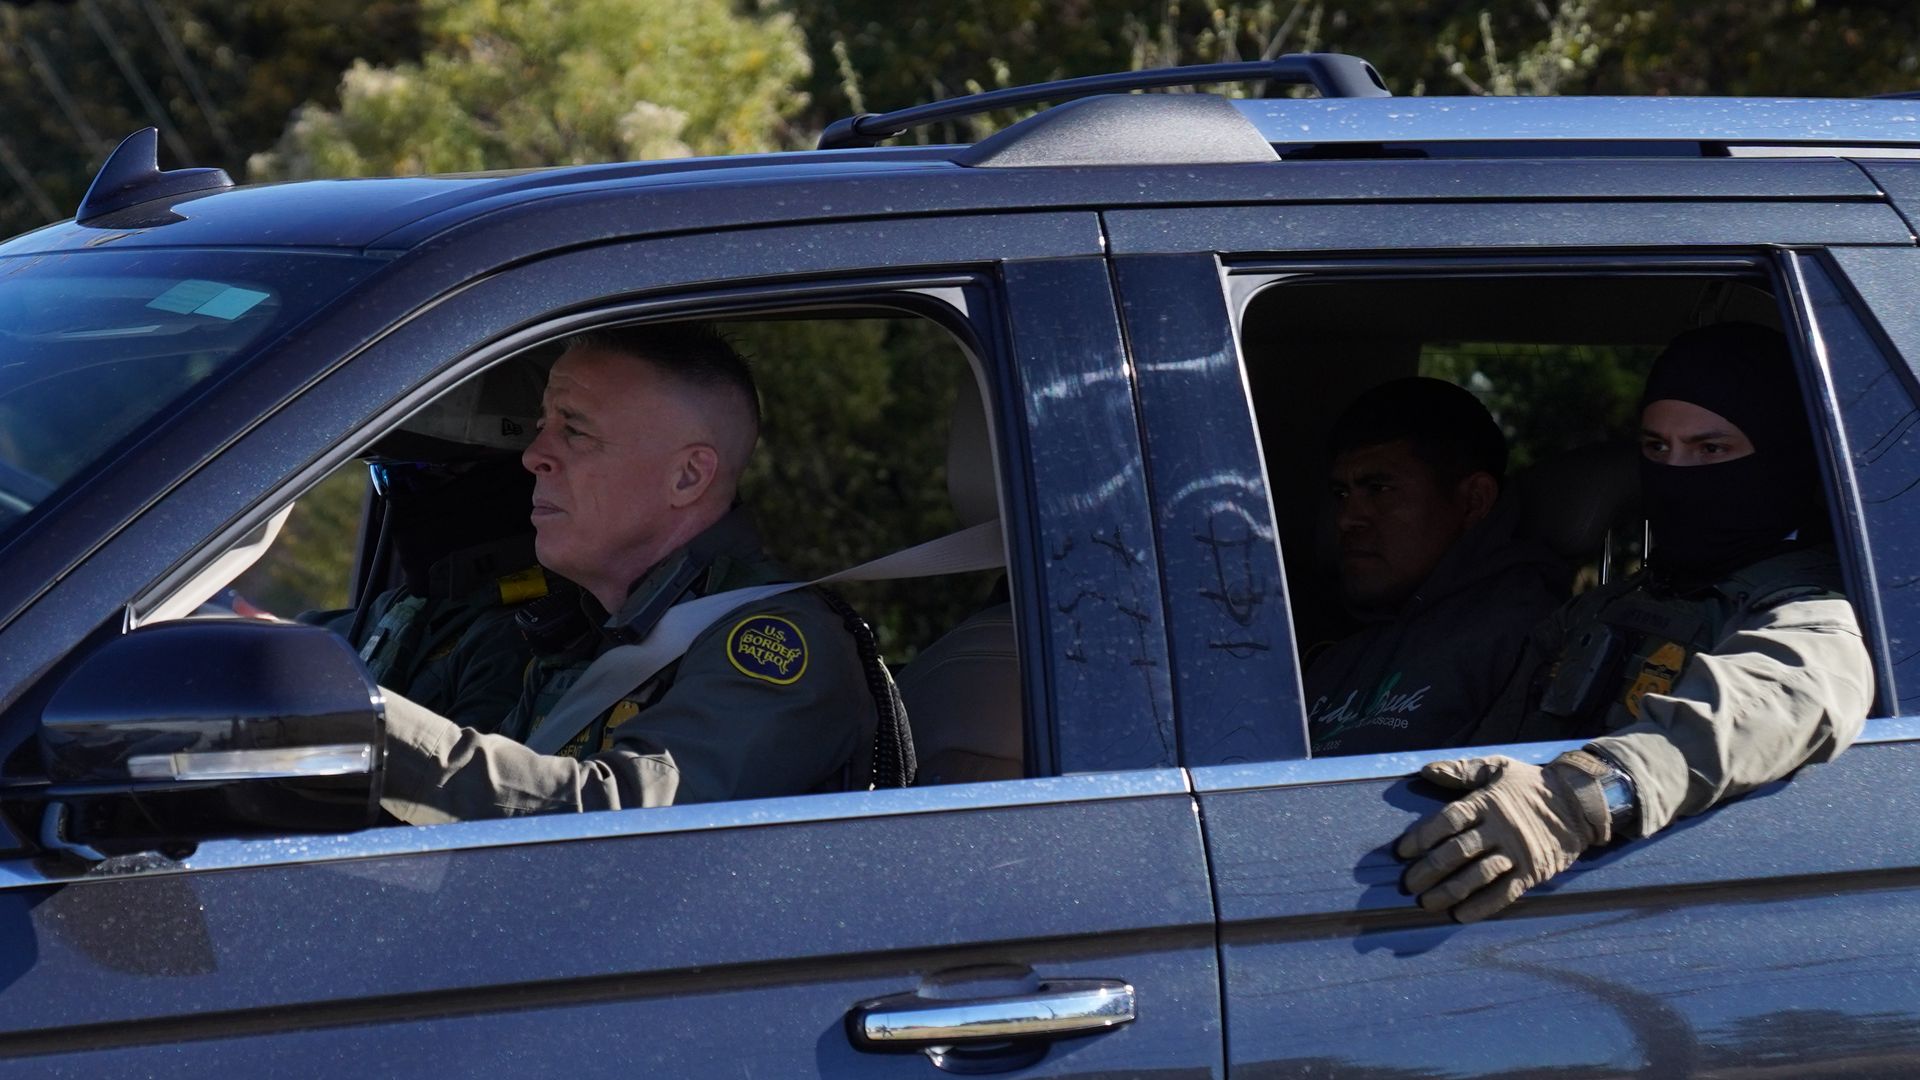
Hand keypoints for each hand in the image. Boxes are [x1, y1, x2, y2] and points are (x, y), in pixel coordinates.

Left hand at [1393, 752, 1613, 922]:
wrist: (1580, 802)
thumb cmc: (1531, 784)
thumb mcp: (1498, 767)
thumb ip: (1461, 770)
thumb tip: (1427, 771)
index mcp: (1486, 802)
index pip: (1447, 821)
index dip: (1422, 837)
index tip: (1402, 852)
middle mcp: (1499, 828)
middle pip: (1458, 851)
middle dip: (1429, 870)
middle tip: (1409, 885)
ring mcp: (1517, 852)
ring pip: (1478, 875)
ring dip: (1450, 891)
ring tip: (1427, 903)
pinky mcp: (1533, 871)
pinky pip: (1505, 892)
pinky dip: (1482, 906)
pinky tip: (1461, 915)